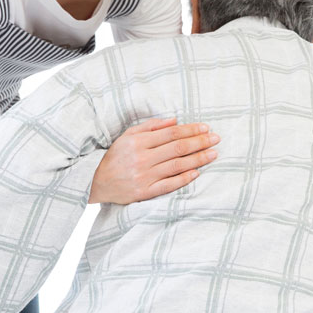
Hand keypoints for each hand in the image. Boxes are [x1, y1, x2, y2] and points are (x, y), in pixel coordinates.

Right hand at [89, 118, 218, 204]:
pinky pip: (169, 184)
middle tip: (216, 138)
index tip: (206, 128)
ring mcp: (144, 176)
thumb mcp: (128, 136)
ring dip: (198, 159)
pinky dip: (184, 178)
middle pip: (177, 148)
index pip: (171, 133)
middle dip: (200, 142)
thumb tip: (174, 120)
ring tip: (213, 154)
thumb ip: (151, 126)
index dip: (191, 130)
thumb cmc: (115, 157)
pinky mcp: (145, 192)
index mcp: (138, 142)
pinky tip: (196, 172)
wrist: (96, 183)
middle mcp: (142, 158)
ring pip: (177, 165)